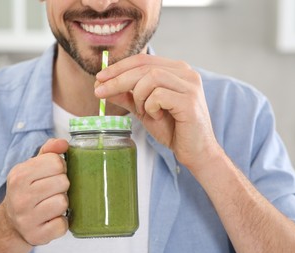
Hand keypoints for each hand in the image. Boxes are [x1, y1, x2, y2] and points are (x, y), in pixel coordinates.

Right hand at [3, 138, 68, 245]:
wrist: (11, 222)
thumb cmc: (27, 190)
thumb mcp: (32, 167)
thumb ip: (49, 151)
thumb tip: (63, 143)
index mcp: (19, 175)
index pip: (56, 162)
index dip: (59, 167)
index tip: (52, 174)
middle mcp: (20, 197)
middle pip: (63, 182)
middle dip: (61, 186)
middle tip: (51, 191)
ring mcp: (27, 218)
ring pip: (63, 203)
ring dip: (62, 204)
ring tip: (50, 204)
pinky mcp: (36, 235)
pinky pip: (62, 225)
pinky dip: (60, 222)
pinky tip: (50, 219)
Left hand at [95, 54, 219, 170]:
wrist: (194, 151)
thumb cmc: (172, 129)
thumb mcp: (143, 109)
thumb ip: (126, 96)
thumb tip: (102, 86)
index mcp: (175, 70)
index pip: (142, 59)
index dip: (118, 67)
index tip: (99, 78)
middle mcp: (185, 72)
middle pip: (144, 66)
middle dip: (117, 79)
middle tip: (99, 91)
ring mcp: (190, 85)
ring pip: (151, 77)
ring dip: (139, 96)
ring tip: (144, 111)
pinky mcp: (190, 100)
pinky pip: (159, 95)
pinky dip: (150, 107)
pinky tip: (157, 116)